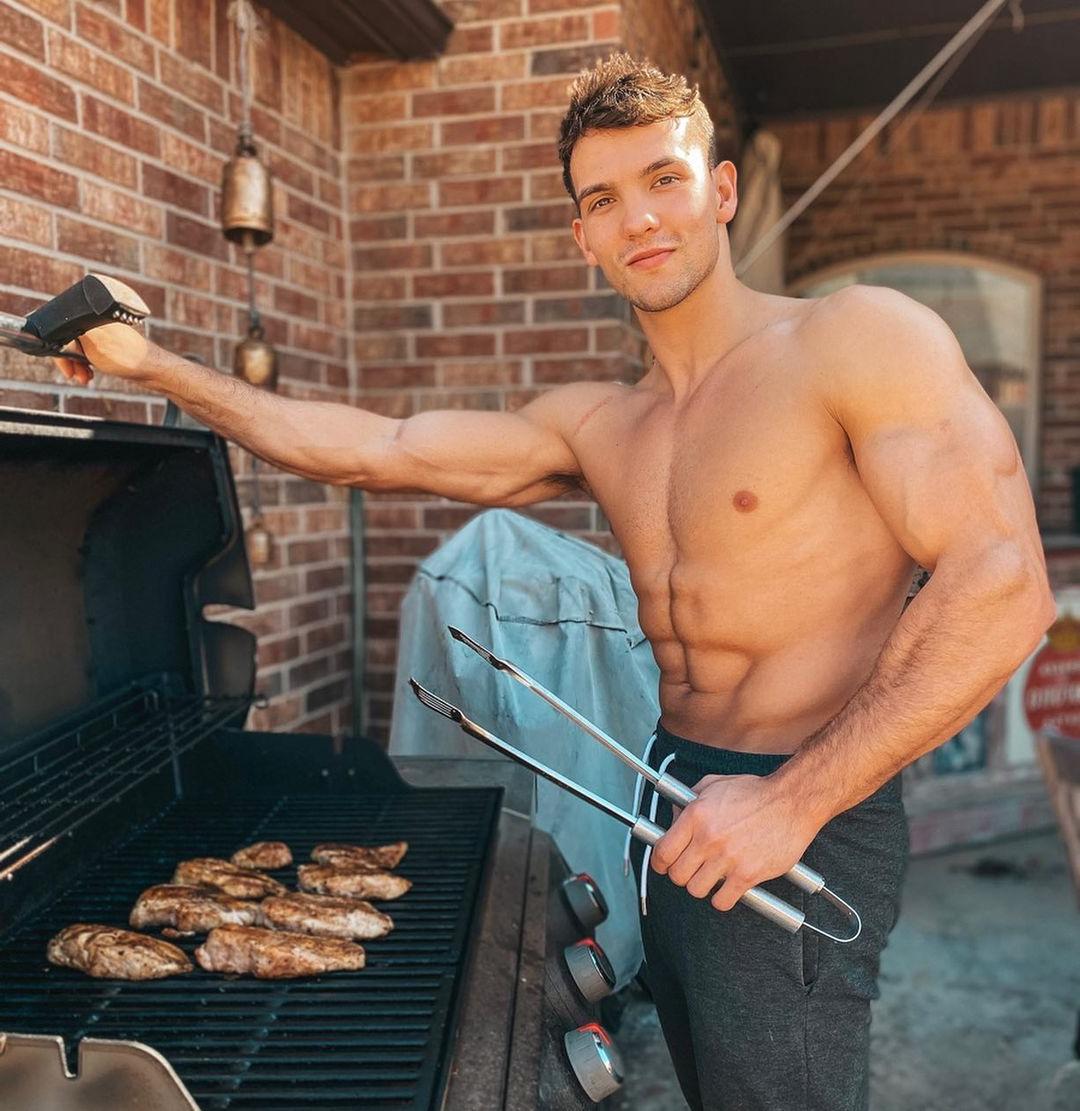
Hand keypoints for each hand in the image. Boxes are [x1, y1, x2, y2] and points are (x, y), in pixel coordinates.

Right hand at [52, 321, 153, 386]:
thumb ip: (74, 335)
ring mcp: (104, 333)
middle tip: (75, 376)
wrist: (154, 371)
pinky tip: (89, 375)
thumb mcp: (94, 345)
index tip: (66, 367)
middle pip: (70, 339)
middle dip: (70, 360)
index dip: (62, 351)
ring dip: (78, 365)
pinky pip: (90, 353)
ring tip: (84, 378)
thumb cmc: (129, 357)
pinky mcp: (110, 344)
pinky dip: (87, 365)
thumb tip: (58, 326)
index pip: (64, 330)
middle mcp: (97, 321)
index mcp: (93, 316)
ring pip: (80, 348)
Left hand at [650, 772, 818, 911]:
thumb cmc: (756, 792)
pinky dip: (723, 899)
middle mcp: (708, 838)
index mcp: (696, 815)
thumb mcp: (714, 784)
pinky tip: (728, 887)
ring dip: (702, 886)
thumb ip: (689, 800)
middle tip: (691, 869)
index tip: (663, 865)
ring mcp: (728, 858)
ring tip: (711, 877)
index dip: (660, 862)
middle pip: (677, 875)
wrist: (792, 801)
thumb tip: (674, 817)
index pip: (663, 851)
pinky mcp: (748, 875)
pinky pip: (722, 901)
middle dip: (682, 874)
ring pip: (697, 890)